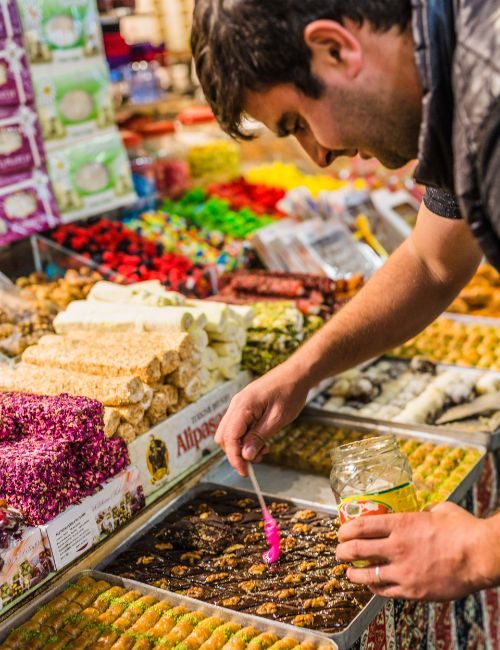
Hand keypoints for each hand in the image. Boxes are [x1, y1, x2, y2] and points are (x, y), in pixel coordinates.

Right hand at [215, 360, 310, 475]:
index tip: (245, 472)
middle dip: (236, 453)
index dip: (235, 458)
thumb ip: (259, 437)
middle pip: (224, 437)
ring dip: (241, 446)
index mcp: (242, 406)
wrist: (296, 374)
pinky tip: (262, 440)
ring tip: (263, 449)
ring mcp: (238, 405)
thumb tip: (245, 456)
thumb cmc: (289, 393)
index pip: (229, 438)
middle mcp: (235, 405)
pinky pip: (237, 427)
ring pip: (228, 433)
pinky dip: (245, 438)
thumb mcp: (277, 419)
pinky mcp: (244, 407)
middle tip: (255, 461)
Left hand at [336, 502, 493, 600]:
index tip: (341, 532)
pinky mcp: (412, 590)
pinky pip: (385, 591)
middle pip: (357, 550)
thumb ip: (424, 512)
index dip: (346, 530)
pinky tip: (371, 586)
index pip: (361, 526)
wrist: (479, 555)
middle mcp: (396, 547)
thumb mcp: (439, 510)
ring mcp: (403, 570)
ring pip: (366, 575)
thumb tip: (422, 512)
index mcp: (400, 524)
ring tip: (349, 573)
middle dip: (343, 551)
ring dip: (353, 574)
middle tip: (339, 552)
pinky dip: (374, 588)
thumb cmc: (463, 530)